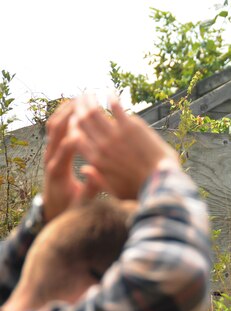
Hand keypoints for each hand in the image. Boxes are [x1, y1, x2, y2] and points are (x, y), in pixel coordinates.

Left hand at [42, 100, 103, 221]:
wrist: (53, 208)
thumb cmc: (71, 207)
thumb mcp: (83, 203)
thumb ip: (90, 190)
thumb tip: (95, 175)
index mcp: (57, 171)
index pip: (63, 150)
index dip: (74, 137)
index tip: (88, 126)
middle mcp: (50, 157)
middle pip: (55, 130)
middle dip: (70, 114)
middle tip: (86, 101)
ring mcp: (50, 151)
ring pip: (54, 124)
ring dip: (67, 109)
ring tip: (83, 98)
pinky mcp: (53, 148)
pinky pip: (57, 127)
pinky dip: (67, 114)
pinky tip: (80, 107)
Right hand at [72, 96, 178, 199]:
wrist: (161, 183)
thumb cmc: (140, 190)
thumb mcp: (114, 190)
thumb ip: (97, 179)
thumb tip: (83, 169)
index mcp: (95, 161)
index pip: (75, 138)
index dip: (72, 126)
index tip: (73, 117)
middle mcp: (101, 146)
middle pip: (82, 122)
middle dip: (78, 108)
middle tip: (78, 99)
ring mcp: (115, 135)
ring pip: (95, 112)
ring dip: (90, 100)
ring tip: (89, 93)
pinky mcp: (131, 127)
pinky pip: (116, 108)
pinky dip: (111, 99)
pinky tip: (110, 92)